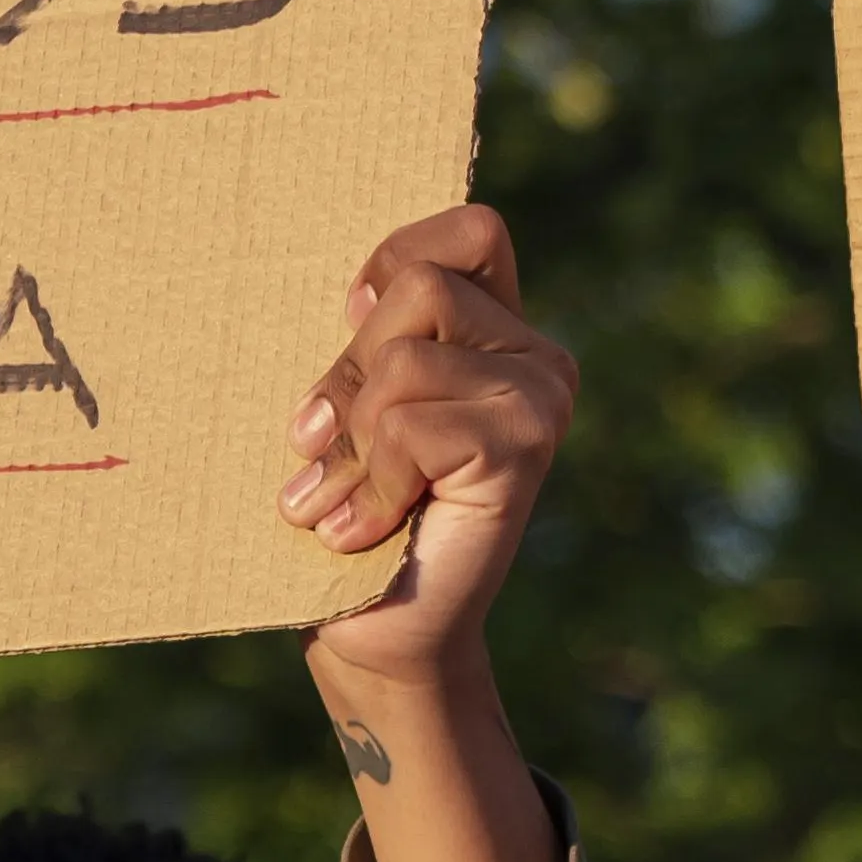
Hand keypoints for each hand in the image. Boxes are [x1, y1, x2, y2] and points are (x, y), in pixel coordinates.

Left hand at [285, 208, 576, 692]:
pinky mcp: (523, 450)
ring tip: (339, 501)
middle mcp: (538, 358)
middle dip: (347, 373)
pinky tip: (366, 529)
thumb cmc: (350, 509)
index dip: (399, 259)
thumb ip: (374, 342)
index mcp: (502, 333)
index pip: (472, 232)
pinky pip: (407, 427)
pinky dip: (367, 484)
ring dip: (348, 444)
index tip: (350, 318)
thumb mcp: (351, 405)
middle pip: (418, 289)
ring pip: (403, 363)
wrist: (376, 630)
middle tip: (320, 448)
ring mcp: (541, 401)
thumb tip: (359, 300)